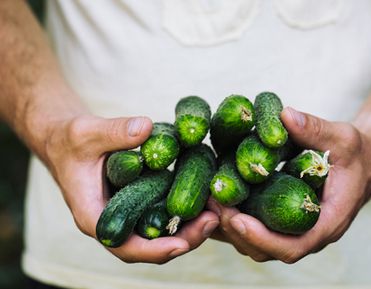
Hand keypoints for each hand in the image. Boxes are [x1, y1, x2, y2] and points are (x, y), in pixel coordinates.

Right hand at [43, 114, 218, 263]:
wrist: (67, 141)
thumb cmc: (71, 140)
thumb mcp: (87, 132)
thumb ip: (114, 131)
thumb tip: (145, 127)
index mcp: (94, 216)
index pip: (124, 246)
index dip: (154, 250)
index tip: (182, 244)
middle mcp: (113, 222)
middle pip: (150, 245)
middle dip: (183, 239)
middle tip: (213, 219)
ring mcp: (126, 214)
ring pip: (159, 233)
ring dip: (188, 228)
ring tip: (215, 211)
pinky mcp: (137, 203)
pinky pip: (161, 214)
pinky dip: (181, 211)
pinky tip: (203, 198)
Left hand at [208, 106, 370, 262]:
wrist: (362, 163)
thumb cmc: (356, 154)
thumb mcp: (343, 138)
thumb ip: (316, 129)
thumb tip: (285, 116)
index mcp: (328, 222)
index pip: (294, 246)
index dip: (263, 238)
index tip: (236, 218)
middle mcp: (308, 233)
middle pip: (267, 251)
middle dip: (237, 232)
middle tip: (213, 204)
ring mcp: (294, 229)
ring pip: (256, 245)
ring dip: (229, 228)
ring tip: (208, 201)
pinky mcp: (282, 220)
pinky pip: (255, 230)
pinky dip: (233, 220)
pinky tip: (215, 200)